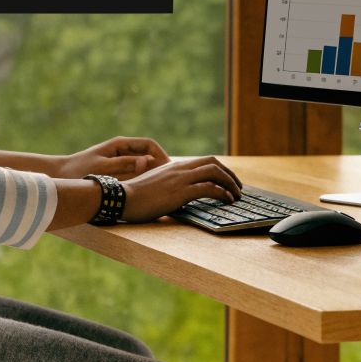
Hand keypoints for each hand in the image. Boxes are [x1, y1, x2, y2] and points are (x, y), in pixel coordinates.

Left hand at [54, 136, 170, 179]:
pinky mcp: (116, 172)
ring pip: (143, 166)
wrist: (60, 175)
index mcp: (120, 144)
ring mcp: (120, 161)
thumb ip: (126, 165)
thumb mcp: (103, 168)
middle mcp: (122, 151)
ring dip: (153, 175)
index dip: (162, 156)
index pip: (150, 145)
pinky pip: (135, 175)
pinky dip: (143, 181)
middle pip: (149, 155)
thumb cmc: (78, 170)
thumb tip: (147, 161)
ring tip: (163, 188)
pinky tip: (146, 193)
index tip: (170, 169)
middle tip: (171, 182)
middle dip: (161, 167)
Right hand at [121, 156, 242, 222]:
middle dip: (229, 174)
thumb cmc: (135, 196)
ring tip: (237, 195)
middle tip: (238, 187)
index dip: (220, 169)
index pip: (204, 161)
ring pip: (214, 173)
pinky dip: (222, 193)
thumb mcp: (155, 185)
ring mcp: (181, 179)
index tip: (227, 180)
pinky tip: (227, 200)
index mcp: (175, 166)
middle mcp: (180, 169)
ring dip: (230, 183)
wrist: (122, 198)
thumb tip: (180, 195)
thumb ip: (169, 185)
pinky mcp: (180, 192)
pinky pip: (208, 188)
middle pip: (213, 163)